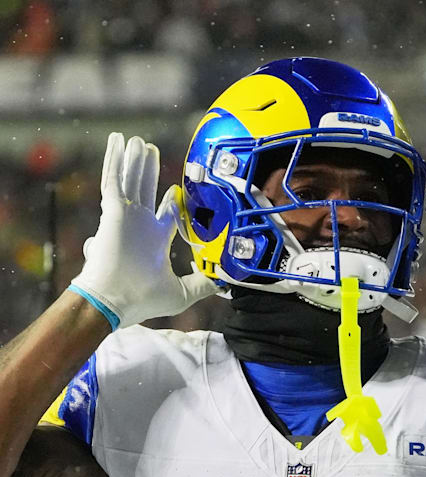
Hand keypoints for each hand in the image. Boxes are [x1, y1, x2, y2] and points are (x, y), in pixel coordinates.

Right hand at [70, 133, 218, 328]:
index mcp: (154, 241)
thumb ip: (203, 284)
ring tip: (136, 141)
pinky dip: (115, 159)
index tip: (175, 189)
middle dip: (147, 170)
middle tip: (150, 150)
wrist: (114, 300)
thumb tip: (225, 280)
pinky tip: (117, 142)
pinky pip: (113, 179)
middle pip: (145, 190)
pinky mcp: (113, 210)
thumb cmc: (141, 300)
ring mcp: (126, 216)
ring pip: (131, 180)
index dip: (170, 201)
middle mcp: (139, 225)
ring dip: (134, 160)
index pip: (164, 215)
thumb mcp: (183, 292)